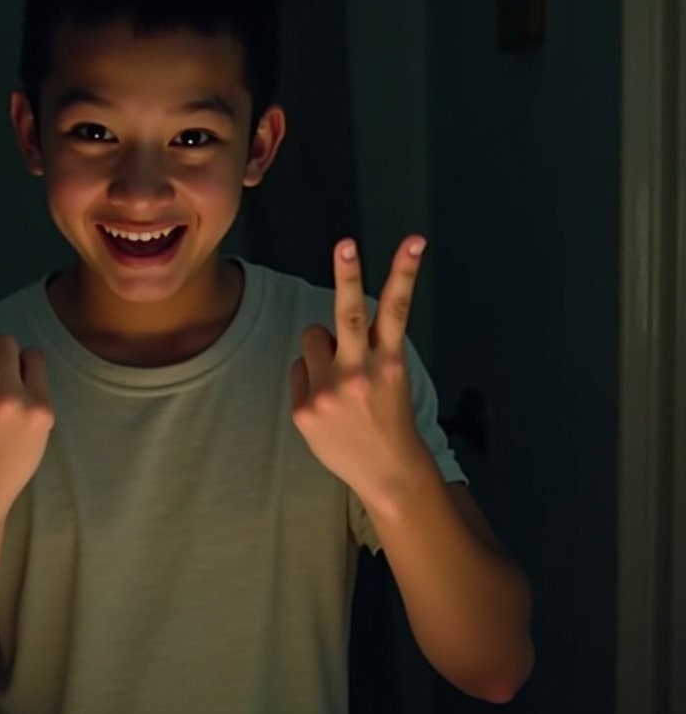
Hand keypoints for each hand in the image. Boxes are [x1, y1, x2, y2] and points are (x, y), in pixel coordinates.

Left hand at [290, 236, 428, 505]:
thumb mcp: (392, 379)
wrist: (386, 473)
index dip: (404, 271)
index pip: (396, 308)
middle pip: (348, 313)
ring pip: (312, 337)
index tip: (413, 240)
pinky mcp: (305, 408)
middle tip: (346, 244)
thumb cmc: (388, 419)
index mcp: (388, 362)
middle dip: (347, 274)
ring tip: (339, 379)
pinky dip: (311, 380)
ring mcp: (328, 391)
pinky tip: (327, 406)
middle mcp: (359, 373)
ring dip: (322, 347)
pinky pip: (300, 370)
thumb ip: (369, 349)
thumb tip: (334, 327)